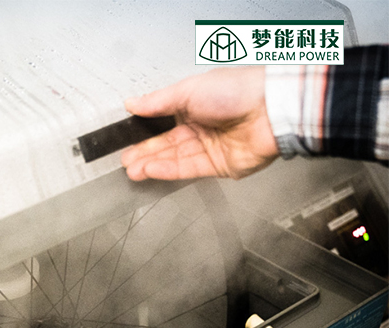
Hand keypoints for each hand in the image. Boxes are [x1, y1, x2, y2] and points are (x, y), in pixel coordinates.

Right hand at [121, 66, 278, 180]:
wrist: (271, 109)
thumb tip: (132, 103)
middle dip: (145, 152)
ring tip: (132, 168)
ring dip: (152, 164)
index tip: (126, 138)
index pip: (162, 122)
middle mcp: (202, 126)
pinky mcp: (219, 166)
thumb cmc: (238, 90)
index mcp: (194, 104)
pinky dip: (167, 170)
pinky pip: (188, 170)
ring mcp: (210, 147)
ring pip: (175, 158)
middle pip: (167, 143)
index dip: (144, 131)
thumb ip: (157, 101)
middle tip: (125, 159)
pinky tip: (151, 170)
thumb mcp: (188, 89)